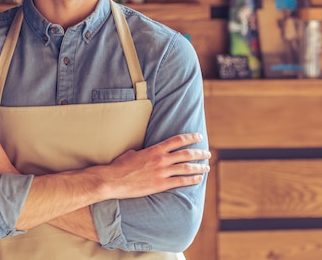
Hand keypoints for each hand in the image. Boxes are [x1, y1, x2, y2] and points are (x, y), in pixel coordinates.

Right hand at [91, 133, 210, 200]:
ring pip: (186, 168)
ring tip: (207, 167)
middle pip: (186, 154)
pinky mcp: (160, 185)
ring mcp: (161, 173)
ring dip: (199, 167)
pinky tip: (198, 179)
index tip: (199, 137)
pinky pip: (180, 182)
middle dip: (199, 153)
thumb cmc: (120, 166)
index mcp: (155, 149)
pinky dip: (191, 180)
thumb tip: (144, 152)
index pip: (178, 140)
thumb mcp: (132, 152)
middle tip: (208, 153)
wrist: (113, 180)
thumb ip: (143, 151)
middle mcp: (161, 159)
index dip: (190, 138)